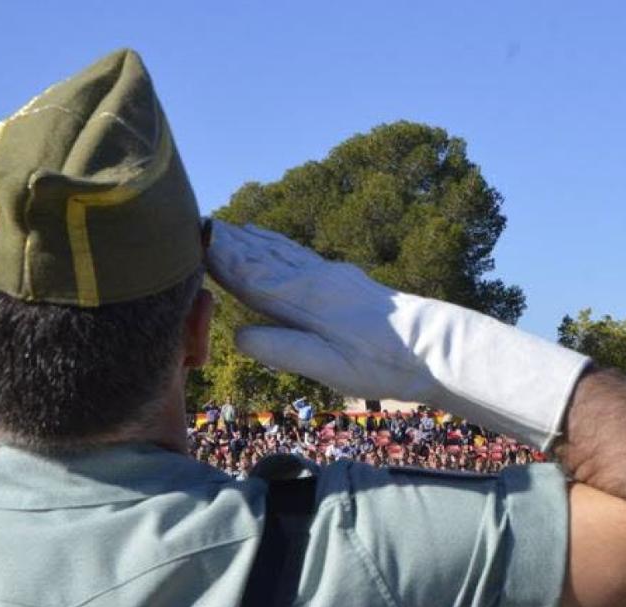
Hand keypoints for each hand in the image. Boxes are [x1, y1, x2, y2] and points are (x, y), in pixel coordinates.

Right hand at [206, 221, 588, 449]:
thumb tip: (237, 334)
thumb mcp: (327, 366)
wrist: (434, 349)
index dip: (219, 257)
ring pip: (280, 250)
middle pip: (261, 255)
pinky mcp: (343, 279)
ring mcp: (329, 275)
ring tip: (226, 225)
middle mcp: (313, 278)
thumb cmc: (381, 364)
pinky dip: (276, 243)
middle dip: (228, 240)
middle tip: (195, 222)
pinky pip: (298, 254)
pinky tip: (272, 240)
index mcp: (304, 298)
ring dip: (250, 238)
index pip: (250, 275)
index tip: (191, 238)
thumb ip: (281, 348)